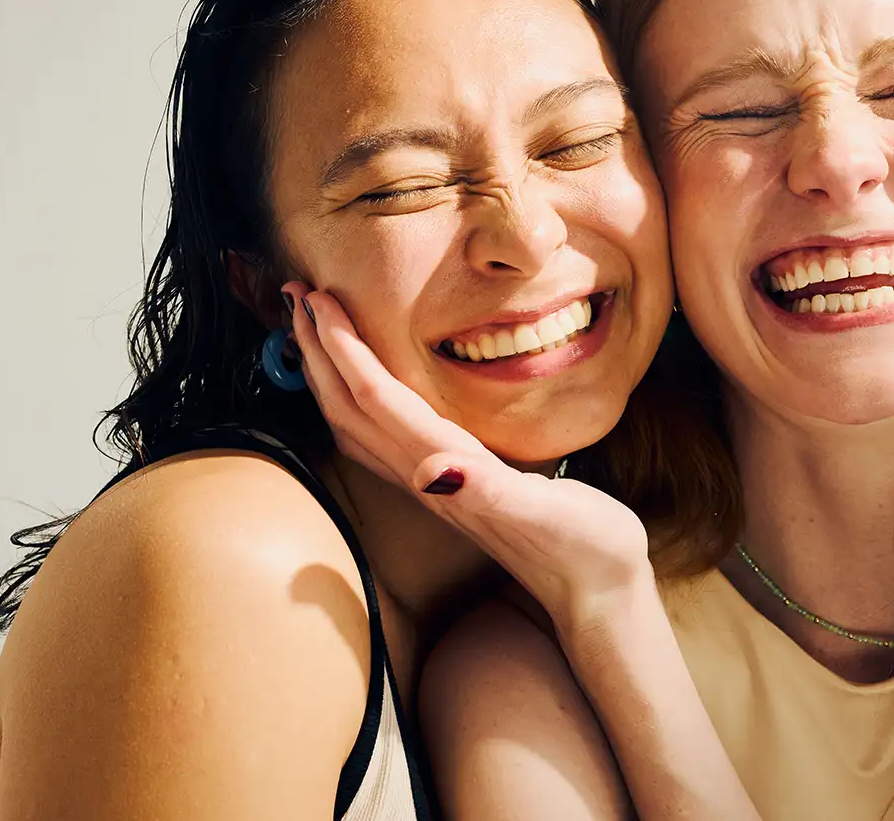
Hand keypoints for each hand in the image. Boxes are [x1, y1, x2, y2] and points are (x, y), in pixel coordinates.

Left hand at [282, 282, 652, 630]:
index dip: (344, 350)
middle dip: (319, 353)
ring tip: (316, 333)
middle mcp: (429, 479)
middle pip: (351, 410)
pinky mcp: (454, 489)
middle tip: (296, 297)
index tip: (318, 301)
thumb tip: (434, 471)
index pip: (376, 399)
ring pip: (360, 427)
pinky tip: (372, 388)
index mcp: (447, 470)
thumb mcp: (546, 514)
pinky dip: (361, 403)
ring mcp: (436, 487)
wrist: (597, 595)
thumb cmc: (584, 549)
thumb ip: (490, 492)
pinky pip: (386, 439)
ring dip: (330, 377)